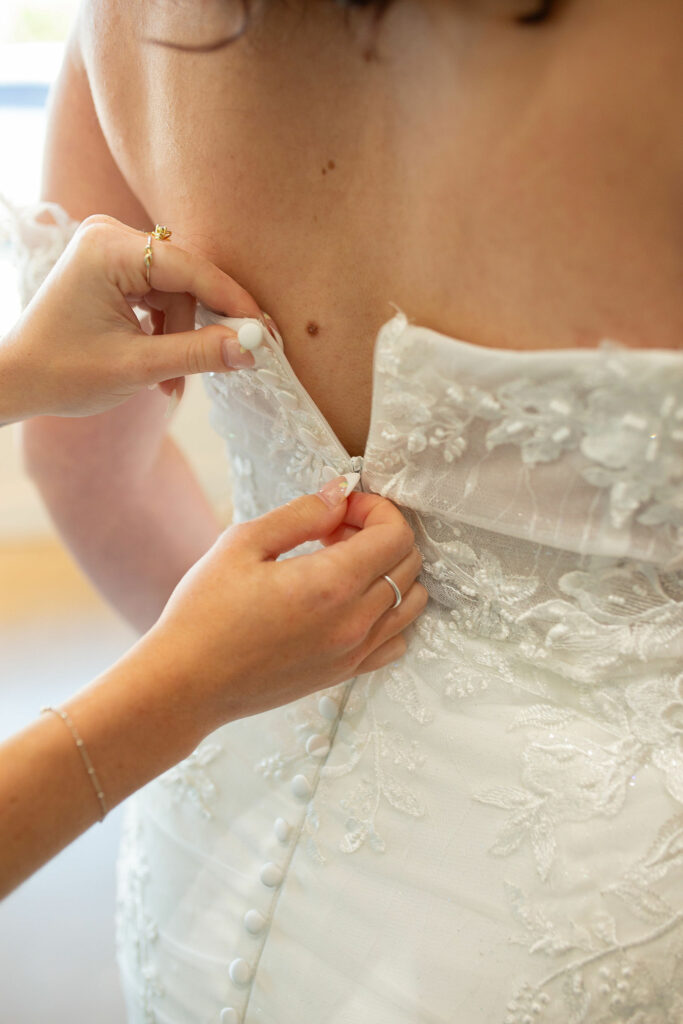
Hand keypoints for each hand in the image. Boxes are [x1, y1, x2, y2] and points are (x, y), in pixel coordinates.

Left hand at [0, 214, 261, 421]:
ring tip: (170, 384)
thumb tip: (252, 348)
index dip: (232, 301)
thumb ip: (198, 353)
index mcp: (108, 248)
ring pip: (177, 292)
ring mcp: (111, 250)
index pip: (189, 268)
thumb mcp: (138, 367)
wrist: (18, 381)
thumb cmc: (63, 373)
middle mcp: (110, 236)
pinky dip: (166, 332)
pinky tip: (160, 367)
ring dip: (181, 338)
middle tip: (231, 362)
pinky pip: (161, 295)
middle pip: (186, 279)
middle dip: (201, 328)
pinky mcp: (115, 268)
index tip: (265, 333)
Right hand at [143, 480, 426, 736]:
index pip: (396, 535)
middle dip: (381, 534)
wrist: (186, 684)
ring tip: (341, 565)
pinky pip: (396, 639)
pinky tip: (348, 603)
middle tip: (334, 531)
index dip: (376, 509)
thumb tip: (341, 492)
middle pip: (410, 563)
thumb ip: (301, 514)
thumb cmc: (204, 612)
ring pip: (411, 601)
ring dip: (388, 572)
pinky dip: (388, 613)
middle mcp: (354, 621)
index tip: (342, 508)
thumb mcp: (243, 544)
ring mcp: (353, 652)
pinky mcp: (345, 673)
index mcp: (331, 584)